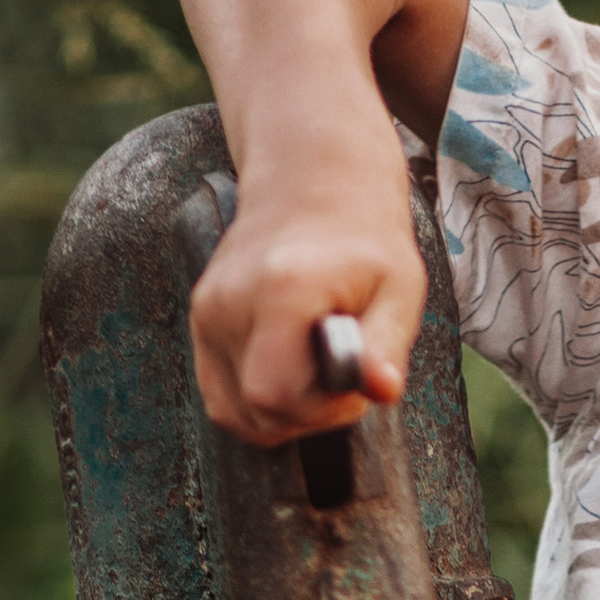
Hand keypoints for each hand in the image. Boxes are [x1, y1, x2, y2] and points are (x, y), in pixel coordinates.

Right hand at [186, 135, 427, 444]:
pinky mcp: (200, 321)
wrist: (311, 183)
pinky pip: (222, 397)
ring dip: (282, 412)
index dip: (320, 412)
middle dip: (306, 415)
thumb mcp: (398, 286)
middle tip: (340, 375)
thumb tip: (382, 390)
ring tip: (316, 369)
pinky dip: (257, 402)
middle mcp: (229, 303)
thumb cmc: (364, 239)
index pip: (274, 396)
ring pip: (234, 412)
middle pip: (253, 411)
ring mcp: (207, 313)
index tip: (353, 385)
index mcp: (279, 293)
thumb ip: (387, 343)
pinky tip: (291, 370)